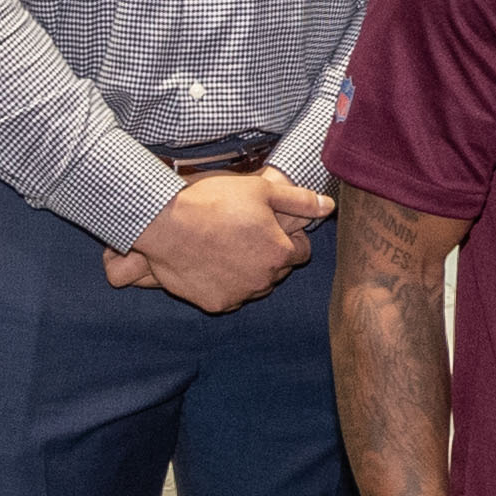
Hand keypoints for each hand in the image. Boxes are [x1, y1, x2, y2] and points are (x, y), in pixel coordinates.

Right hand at [118, 169, 332, 311]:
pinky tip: (211, 263)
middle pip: (278, 270)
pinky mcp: (216, 304)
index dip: (288, 238)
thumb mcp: (262, 191)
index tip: (268, 226)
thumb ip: (300, 201)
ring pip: (255, 285)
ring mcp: (239, 295)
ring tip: (227, 247)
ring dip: (248, 271)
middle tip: (245, 234)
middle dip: (268, 255)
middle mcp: (264, 280)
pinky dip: (225, 284)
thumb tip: (329, 206)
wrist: (166, 223)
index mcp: (280, 253)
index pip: (300, 252)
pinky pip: (230, 296)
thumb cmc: (214, 202)